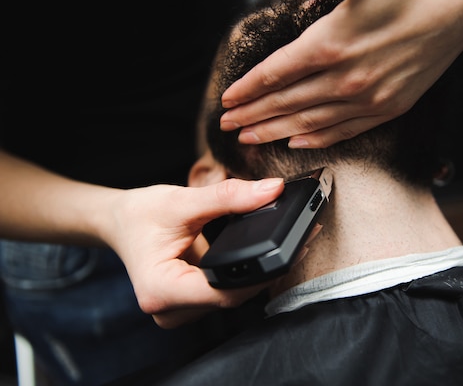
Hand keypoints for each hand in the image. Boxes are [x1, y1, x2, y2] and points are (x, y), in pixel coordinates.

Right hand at [103, 178, 283, 327]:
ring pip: (234, 298)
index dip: (260, 273)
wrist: (121, 222)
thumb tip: (272, 191)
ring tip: (291, 242)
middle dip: (268, 270)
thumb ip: (227, 197)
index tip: (291, 248)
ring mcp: (182, 311)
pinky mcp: (193, 303)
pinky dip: (248, 273)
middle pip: (232, 298)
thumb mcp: (181, 201)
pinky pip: (228, 293)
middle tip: (302, 238)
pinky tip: (267, 252)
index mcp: (160, 290)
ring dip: (262, 272)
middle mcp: (170, 311)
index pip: (222, 292)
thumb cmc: (141, 214)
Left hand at [220, 0, 462, 147]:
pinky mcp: (391, 106)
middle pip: (286, 103)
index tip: (227, 101)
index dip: (247, 90)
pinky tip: (300, 141)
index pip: (275, 74)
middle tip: (227, 127)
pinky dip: (319, 138)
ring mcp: (371, 97)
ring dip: (277, 131)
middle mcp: (348, 78)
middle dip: (253, 116)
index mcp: (333, 42)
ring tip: (251, 139)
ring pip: (311, 122)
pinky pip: (346, 130)